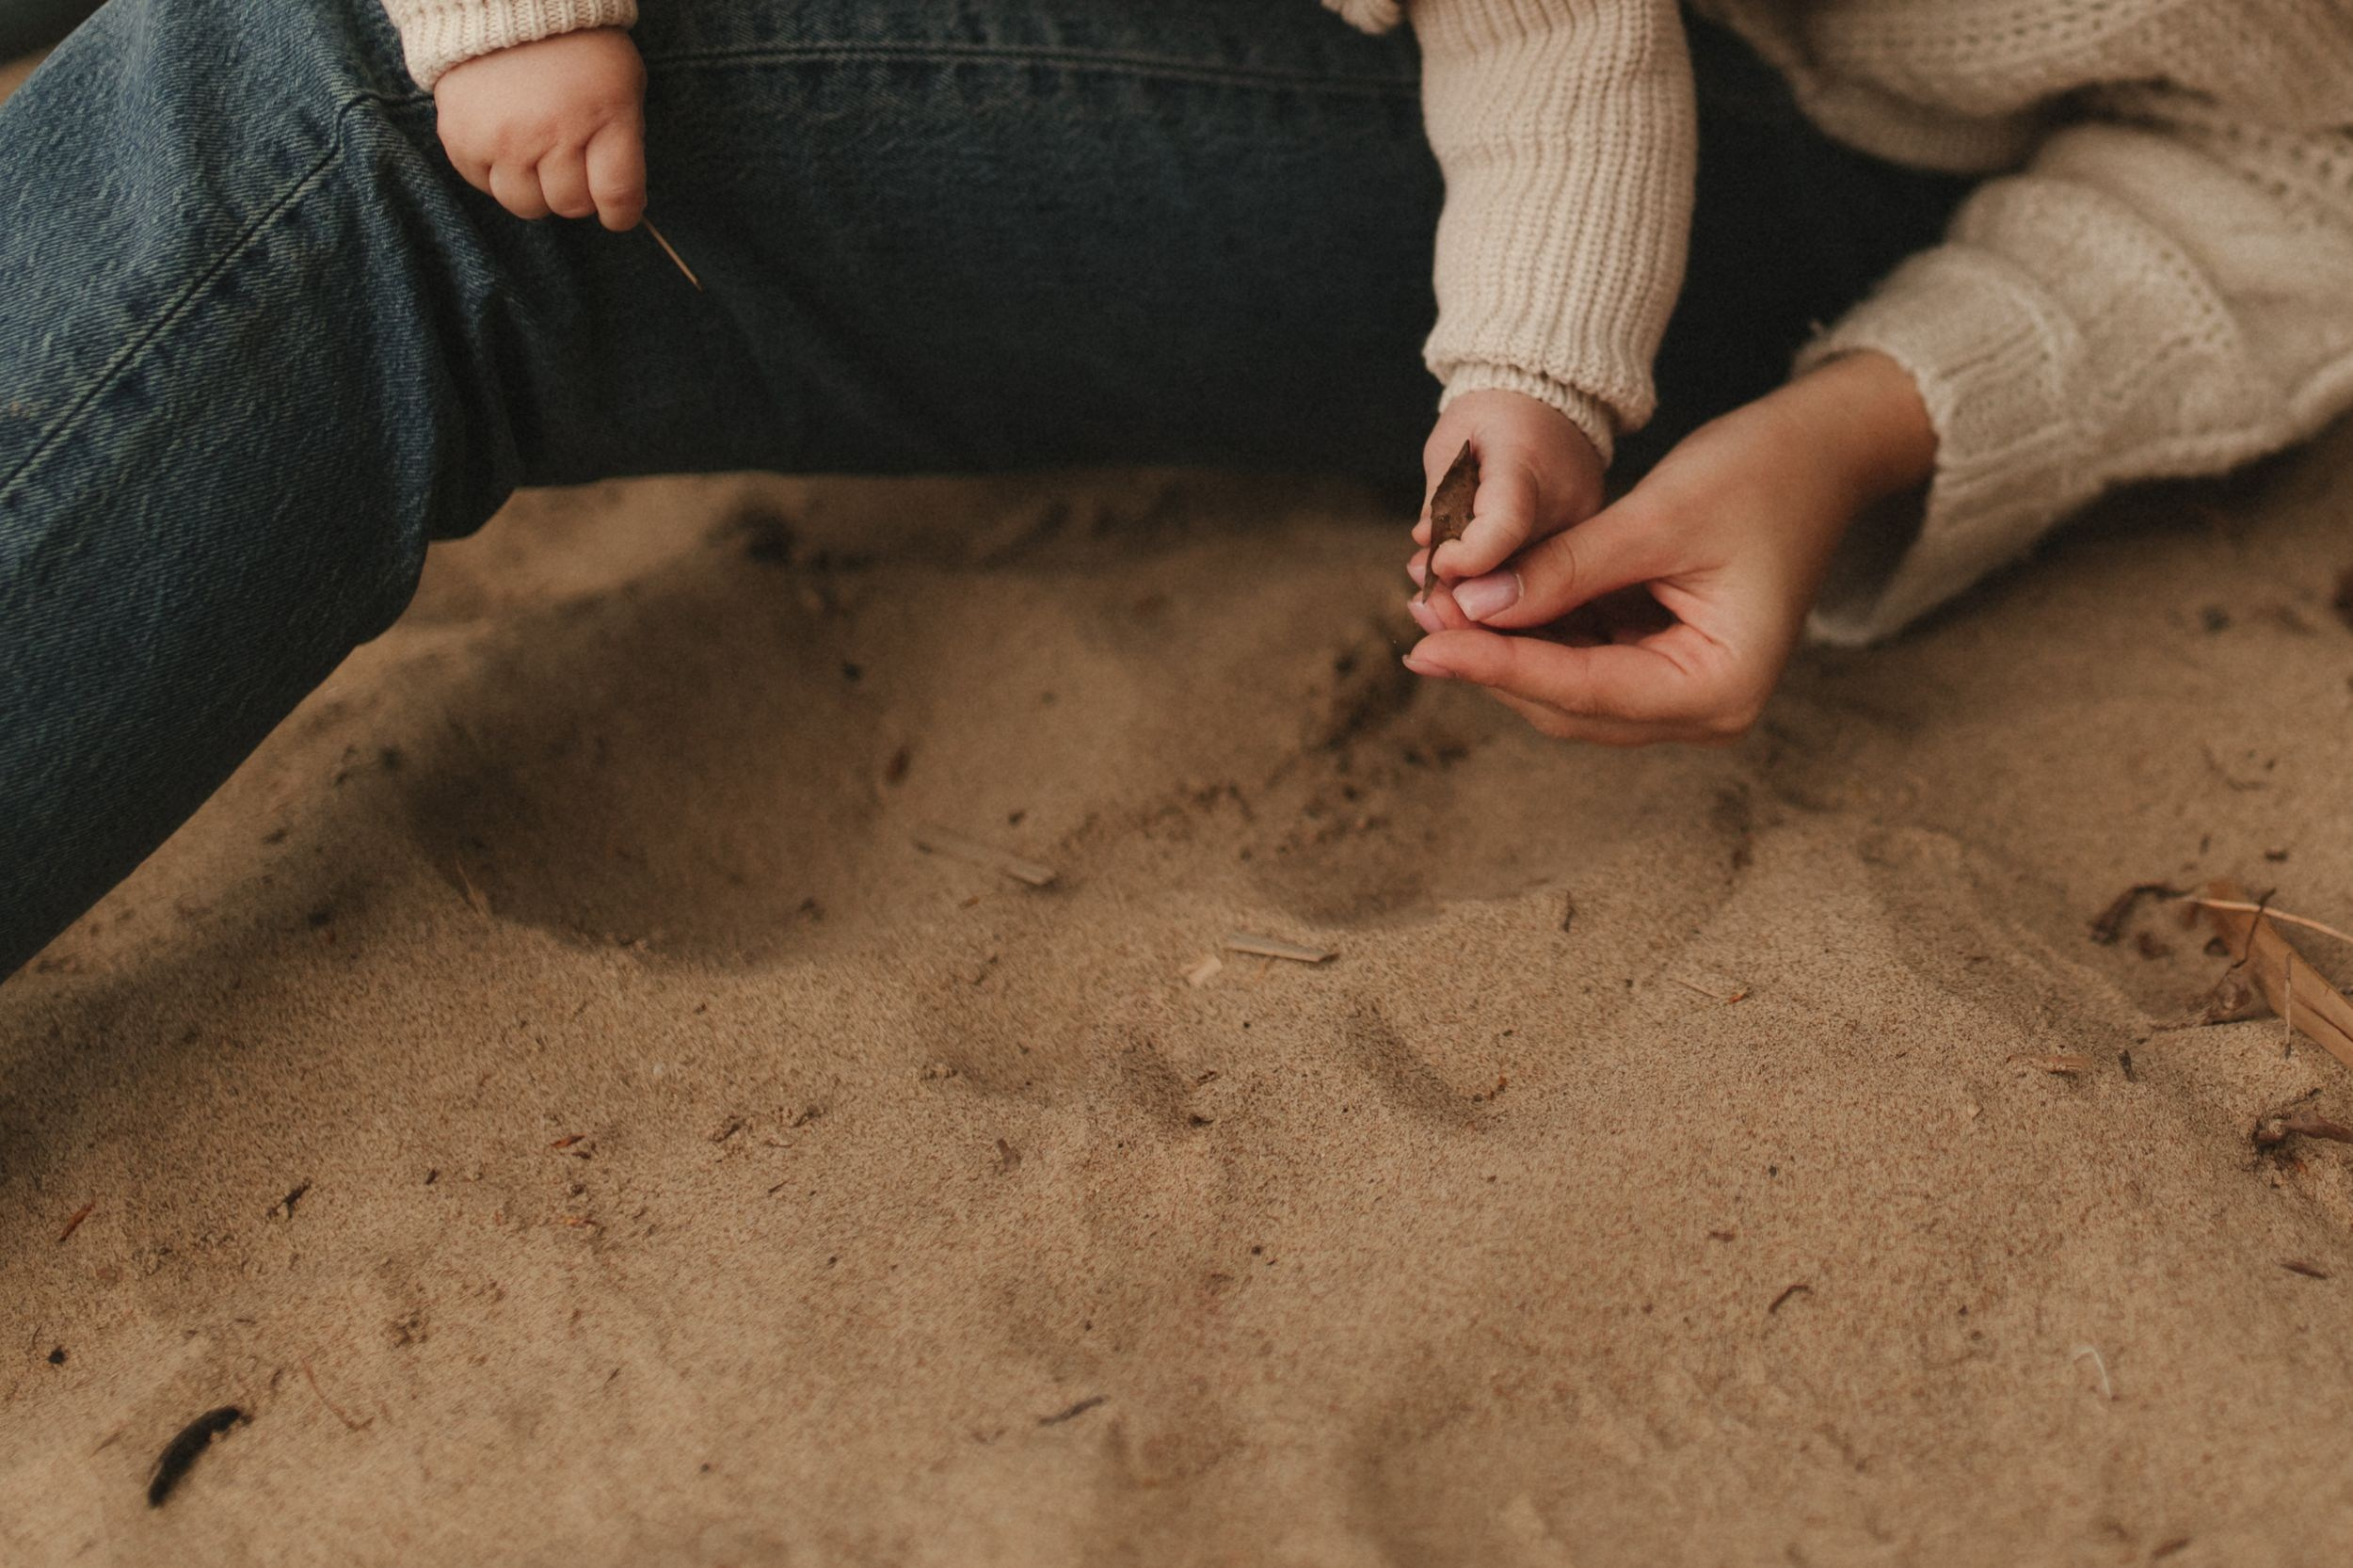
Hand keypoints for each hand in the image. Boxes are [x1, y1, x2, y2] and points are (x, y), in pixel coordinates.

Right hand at [433, 28, 647, 230]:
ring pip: (525, 204)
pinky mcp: (461, 137)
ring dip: (536, 190)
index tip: (618, 213)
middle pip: (570, 205)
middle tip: (572, 165)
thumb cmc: (576, 46)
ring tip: (537, 156)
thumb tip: (619, 202)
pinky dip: (497, 173)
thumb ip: (624, 142)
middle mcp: (552, 132)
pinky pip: (483, 184)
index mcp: (604, 116)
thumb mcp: (623, 84)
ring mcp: (503, 138)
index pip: (618, 197)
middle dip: (578, 193)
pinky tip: (505, 143)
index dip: (621, 214)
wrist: (503, 0)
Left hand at [1402, 351, 1936, 745]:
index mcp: (1722, 686)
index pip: (1585, 690)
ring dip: (1503, 648)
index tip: (1422, 644)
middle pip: (1569, 705)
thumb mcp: (1657, 518)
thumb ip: (1564, 569)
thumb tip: (1469, 606)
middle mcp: (1707, 709)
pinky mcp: (1665, 665)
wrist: (1821, 454)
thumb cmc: (1761, 475)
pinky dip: (1534, 632)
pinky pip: (1583, 661)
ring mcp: (1685, 692)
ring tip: (1435, 601)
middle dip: (1492, 659)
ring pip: (1567, 690)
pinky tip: (1481, 598)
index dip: (1496, 666)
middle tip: (1418, 613)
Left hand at [1409, 389, 1606, 595]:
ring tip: (1449, 561)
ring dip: (1480, 584)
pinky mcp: (1586, 542)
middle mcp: (1566, 501)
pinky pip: (1541, 575)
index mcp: (1525, 464)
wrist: (1551, 401)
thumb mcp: (1450, 443)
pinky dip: (1505, 578)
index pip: (1503, 527)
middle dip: (1462, 582)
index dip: (1466, 557)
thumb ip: (1439, 497)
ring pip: (1527, 581)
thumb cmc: (1491, 418)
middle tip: (1426, 571)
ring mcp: (1582, 526)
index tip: (1437, 561)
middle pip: (1513, 567)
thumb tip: (1429, 547)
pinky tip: (1479, 564)